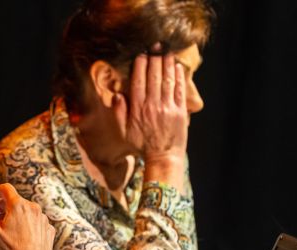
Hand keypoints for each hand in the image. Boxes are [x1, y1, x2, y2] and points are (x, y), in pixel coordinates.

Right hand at [0, 184, 54, 249]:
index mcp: (18, 205)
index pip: (5, 188)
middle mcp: (33, 208)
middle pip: (15, 199)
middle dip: (2, 204)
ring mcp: (43, 218)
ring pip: (27, 210)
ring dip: (15, 214)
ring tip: (6, 226)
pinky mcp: (48, 229)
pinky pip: (36, 221)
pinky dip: (27, 223)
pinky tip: (20, 235)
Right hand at [113, 46, 187, 188]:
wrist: (163, 156)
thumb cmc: (142, 144)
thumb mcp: (124, 132)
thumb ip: (119, 113)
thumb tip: (117, 96)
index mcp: (138, 109)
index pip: (138, 82)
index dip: (140, 66)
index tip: (142, 54)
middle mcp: (152, 106)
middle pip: (153, 77)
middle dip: (154, 59)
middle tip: (156, 46)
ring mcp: (167, 107)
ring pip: (167, 80)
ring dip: (167, 64)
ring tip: (167, 51)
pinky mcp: (180, 111)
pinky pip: (179, 90)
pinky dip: (178, 76)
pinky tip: (177, 66)